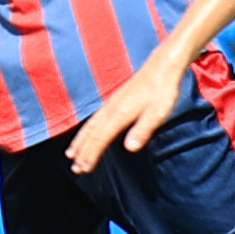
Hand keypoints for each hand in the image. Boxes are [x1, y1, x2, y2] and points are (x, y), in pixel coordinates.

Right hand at [67, 50, 183, 171]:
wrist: (163, 65)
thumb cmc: (163, 89)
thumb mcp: (158, 113)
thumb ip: (143, 130)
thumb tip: (130, 148)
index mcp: (120, 114)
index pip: (100, 139)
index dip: (91, 155)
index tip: (83, 168)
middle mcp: (111, 108)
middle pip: (91, 133)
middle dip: (82, 151)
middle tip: (74, 168)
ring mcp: (112, 103)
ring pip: (90, 125)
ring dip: (80, 141)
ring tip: (71, 154)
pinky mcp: (115, 99)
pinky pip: (95, 118)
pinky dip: (86, 129)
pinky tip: (86, 133)